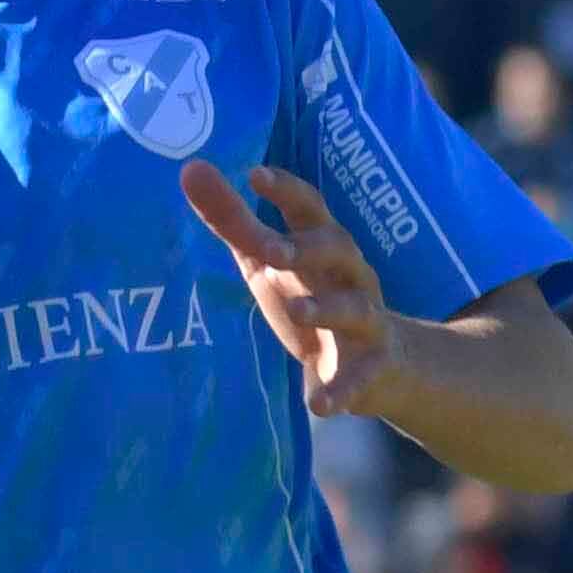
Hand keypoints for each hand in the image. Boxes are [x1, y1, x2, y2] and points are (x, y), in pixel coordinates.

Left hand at [182, 161, 396, 419]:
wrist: (383, 363)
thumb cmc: (314, 296)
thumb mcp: (270, 261)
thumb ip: (233, 220)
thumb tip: (190, 168)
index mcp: (323, 244)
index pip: (310, 207)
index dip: (286, 190)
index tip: (255, 174)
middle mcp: (351, 274)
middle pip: (339, 248)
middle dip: (307, 247)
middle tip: (272, 251)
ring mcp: (367, 320)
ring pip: (355, 307)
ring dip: (326, 308)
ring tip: (298, 312)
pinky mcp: (374, 366)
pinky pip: (359, 378)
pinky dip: (340, 390)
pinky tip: (318, 404)